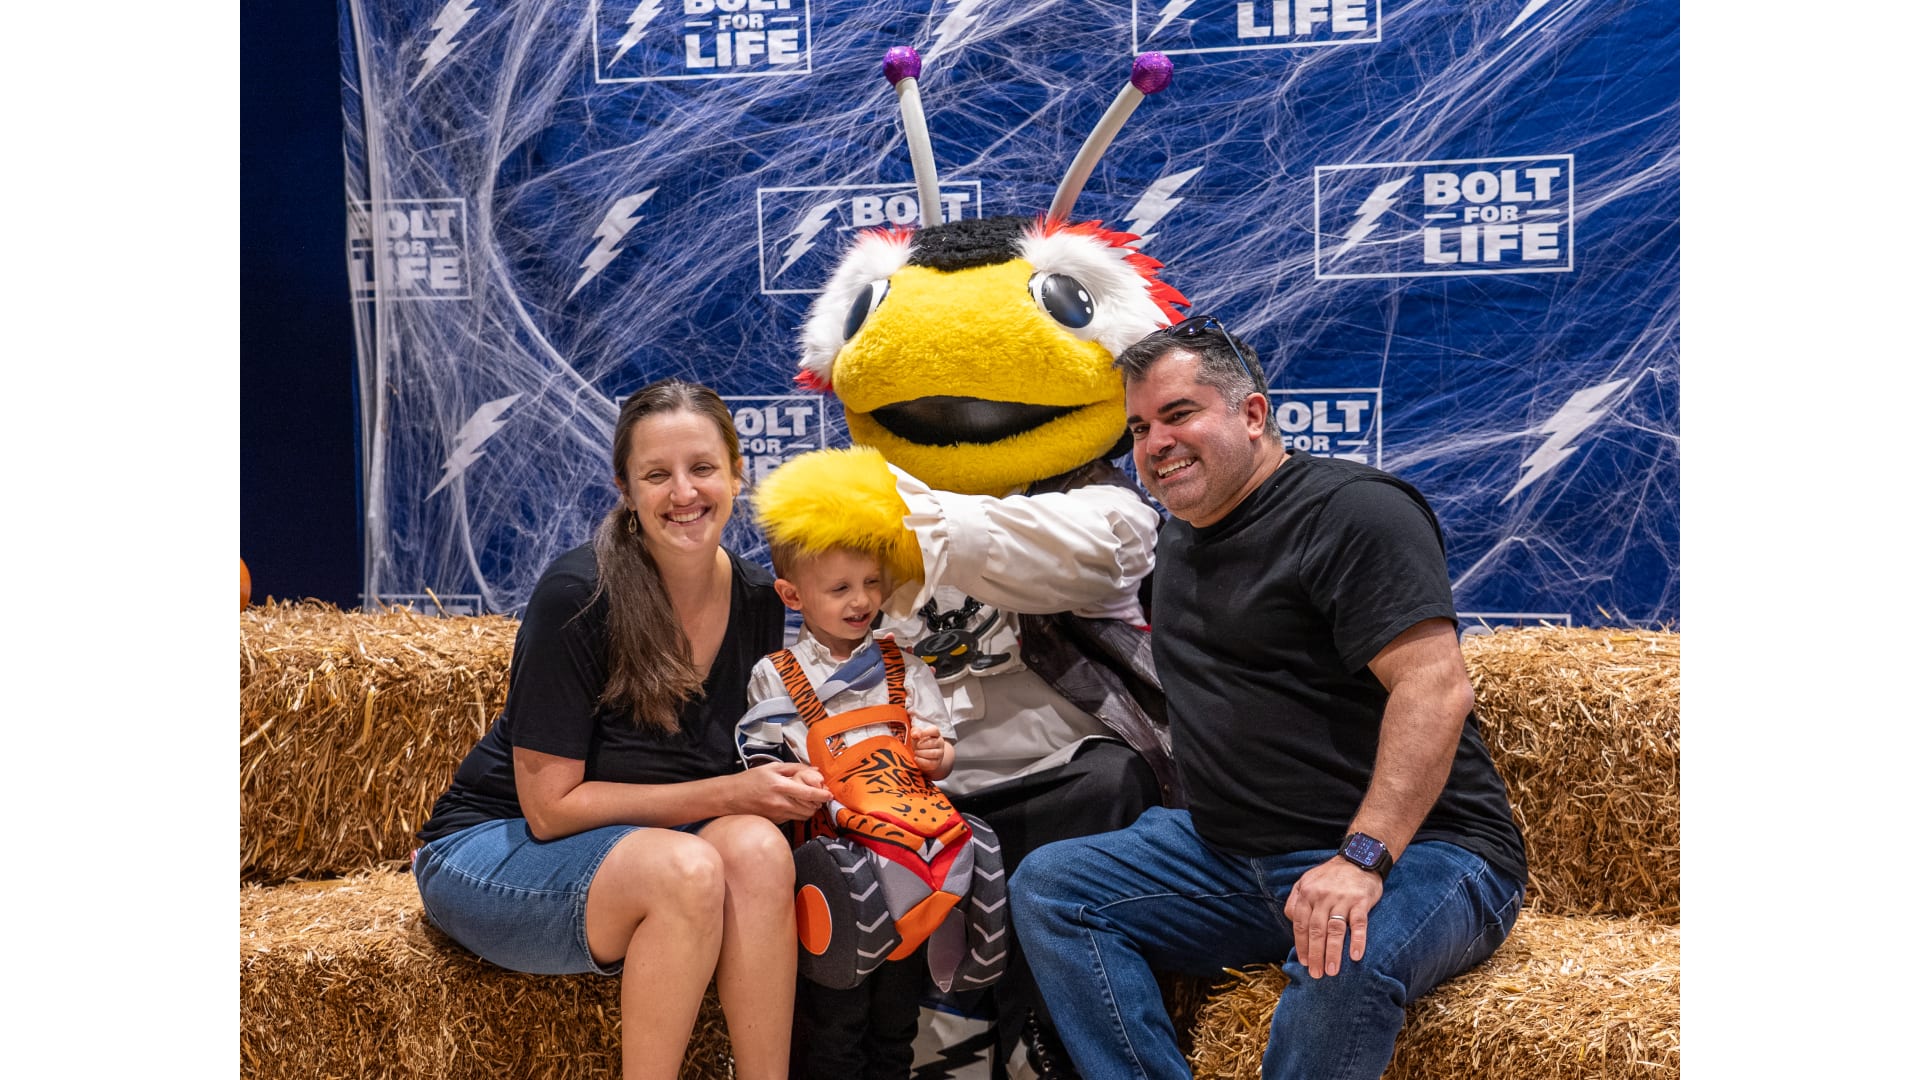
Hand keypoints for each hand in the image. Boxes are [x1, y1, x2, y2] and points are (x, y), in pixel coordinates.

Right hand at [732, 761, 830, 822]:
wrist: (729, 797)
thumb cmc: (748, 781)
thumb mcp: (772, 767)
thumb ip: (795, 768)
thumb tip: (814, 771)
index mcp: (780, 786)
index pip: (809, 793)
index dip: (823, 795)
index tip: (829, 793)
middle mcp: (780, 802)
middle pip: (810, 808)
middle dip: (818, 802)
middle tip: (819, 794)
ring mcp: (778, 814)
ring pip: (804, 815)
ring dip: (810, 808)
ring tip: (807, 798)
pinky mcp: (776, 821)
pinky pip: (794, 818)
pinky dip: (798, 811)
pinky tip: (793, 803)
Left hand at [909, 725, 949, 774]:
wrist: (924, 757)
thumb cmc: (920, 743)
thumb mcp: (917, 736)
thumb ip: (915, 732)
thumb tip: (914, 734)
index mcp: (936, 734)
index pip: (934, 730)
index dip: (925, 732)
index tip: (917, 736)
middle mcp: (940, 743)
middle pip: (932, 743)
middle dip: (921, 745)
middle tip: (916, 746)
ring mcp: (940, 753)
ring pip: (932, 753)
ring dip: (921, 753)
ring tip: (916, 752)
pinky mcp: (937, 763)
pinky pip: (930, 762)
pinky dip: (921, 760)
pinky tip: (916, 758)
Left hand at [1282, 855, 1383, 978]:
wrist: (1358, 858)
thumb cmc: (1331, 875)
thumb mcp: (1306, 881)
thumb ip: (1296, 900)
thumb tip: (1291, 921)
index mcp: (1307, 893)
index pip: (1300, 924)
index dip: (1301, 945)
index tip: (1304, 962)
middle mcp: (1323, 897)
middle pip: (1316, 930)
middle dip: (1315, 954)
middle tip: (1316, 974)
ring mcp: (1342, 899)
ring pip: (1335, 930)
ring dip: (1332, 953)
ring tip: (1332, 971)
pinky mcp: (1361, 902)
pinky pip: (1359, 924)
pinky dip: (1357, 940)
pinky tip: (1355, 956)